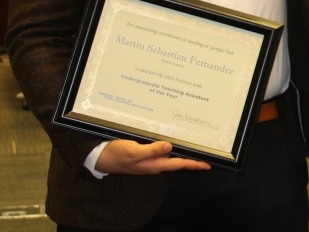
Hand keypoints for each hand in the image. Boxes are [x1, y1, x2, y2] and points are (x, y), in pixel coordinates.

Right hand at [94, 139, 211, 175]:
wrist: (101, 158)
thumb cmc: (117, 155)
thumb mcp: (134, 152)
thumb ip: (152, 150)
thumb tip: (169, 147)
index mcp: (154, 165)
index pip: (179, 164)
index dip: (194, 164)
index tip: (207, 165)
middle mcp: (155, 164)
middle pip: (178, 161)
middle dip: (192, 159)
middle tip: (206, 156)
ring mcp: (150, 160)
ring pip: (170, 156)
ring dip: (182, 153)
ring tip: (195, 148)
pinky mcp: (145, 156)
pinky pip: (162, 152)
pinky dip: (170, 148)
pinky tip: (173, 143)